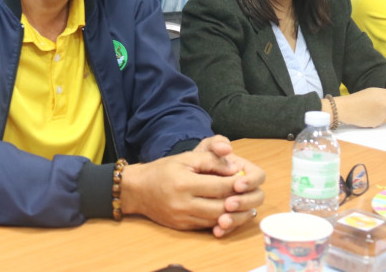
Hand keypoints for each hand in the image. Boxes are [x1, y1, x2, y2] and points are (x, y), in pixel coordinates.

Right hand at [120, 136, 264, 237]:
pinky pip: (206, 225)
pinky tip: (227, 211)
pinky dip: (219, 219)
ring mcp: (182, 217)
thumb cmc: (163, 169)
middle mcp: (183, 203)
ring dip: (231, 213)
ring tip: (241, 202)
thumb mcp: (186, 157)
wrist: (138, 190)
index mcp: (184, 183)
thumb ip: (210, 160)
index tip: (244, 177)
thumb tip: (234, 168)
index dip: (235, 182)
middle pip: (220, 207)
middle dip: (237, 201)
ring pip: (215, 219)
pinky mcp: (182, 227)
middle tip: (247, 193)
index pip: (219, 186)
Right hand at [334, 86, 385, 127]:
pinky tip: (367, 116)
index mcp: (384, 94)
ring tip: (368, 109)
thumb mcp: (373, 92)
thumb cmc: (358, 99)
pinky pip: (381, 121)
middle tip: (374, 104)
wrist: (346, 108)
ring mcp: (382, 115)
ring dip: (381, 113)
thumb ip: (385, 96)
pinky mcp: (378, 123)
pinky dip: (376, 119)